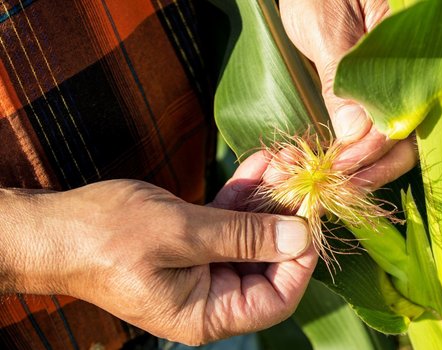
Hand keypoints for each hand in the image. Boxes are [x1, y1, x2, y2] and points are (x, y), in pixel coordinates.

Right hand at [0, 155, 315, 344]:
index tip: (309, 216)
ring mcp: (201, 269)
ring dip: (266, 198)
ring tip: (282, 159)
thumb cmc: (107, 237)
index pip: (276, 298)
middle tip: (298, 173)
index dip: (300, 260)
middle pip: (268, 262)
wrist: (53, 227)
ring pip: (250, 235)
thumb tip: (301, 237)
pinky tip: (259, 163)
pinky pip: (227, 221)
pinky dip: (242, 194)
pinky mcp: (191, 243)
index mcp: (208, 313)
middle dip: (285, 217)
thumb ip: (245, 237)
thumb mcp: (183, 234)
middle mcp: (209, 297)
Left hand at [280, 0, 417, 187]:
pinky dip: (350, 150)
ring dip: (361, 165)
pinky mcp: (370, 93)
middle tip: (338, 189)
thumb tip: (355, 134)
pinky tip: (329, 163)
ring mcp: (392, 86)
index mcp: (416, 53)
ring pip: (388, 138)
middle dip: (373, 167)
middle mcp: (412, 75)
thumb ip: (342, 78)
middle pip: (407, 136)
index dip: (378, 148)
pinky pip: (369, 128)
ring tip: (328, 184)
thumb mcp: (326, 27)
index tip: (344, 167)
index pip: (410, 116)